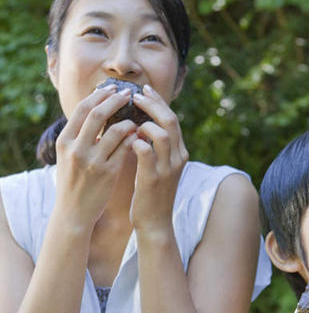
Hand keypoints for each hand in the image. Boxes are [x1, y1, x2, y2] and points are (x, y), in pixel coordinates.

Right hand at [54, 85, 136, 229]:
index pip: (82, 109)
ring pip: (115, 131)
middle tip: (128, 93)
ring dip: (128, 121)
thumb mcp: (68, 156)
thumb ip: (78, 135)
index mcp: (64, 141)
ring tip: (136, 117)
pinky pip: (125, 149)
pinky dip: (133, 139)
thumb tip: (95, 109)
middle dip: (115, 100)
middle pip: (98, 114)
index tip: (112, 88)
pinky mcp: (108, 173)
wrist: (73, 212)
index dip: (99, 95)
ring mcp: (92, 161)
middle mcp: (76, 149)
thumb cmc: (73, 181)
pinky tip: (139, 135)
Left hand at [129, 85, 188, 234]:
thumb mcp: (158, 167)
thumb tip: (140, 125)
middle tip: (134, 95)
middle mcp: (178, 158)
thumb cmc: (151, 193)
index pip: (172, 118)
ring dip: (144, 123)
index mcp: (179, 153)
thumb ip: (154, 147)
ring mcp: (168, 168)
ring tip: (130, 121)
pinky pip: (146, 152)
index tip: (143, 90)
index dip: (158, 102)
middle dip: (152, 104)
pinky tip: (126, 140)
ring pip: (162, 134)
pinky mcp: (154, 178)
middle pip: (170, 121)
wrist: (155, 223)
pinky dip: (136, 142)